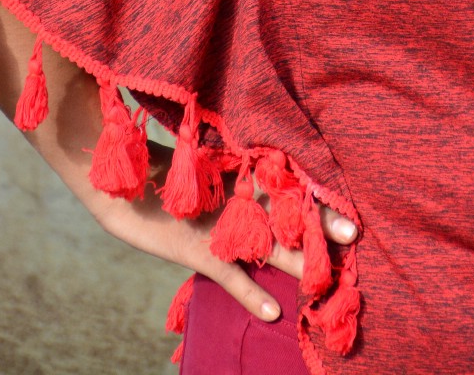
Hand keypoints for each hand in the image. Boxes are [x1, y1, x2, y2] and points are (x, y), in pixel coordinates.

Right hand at [92, 151, 357, 321]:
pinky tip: (276, 311)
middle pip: (286, 207)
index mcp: (239, 168)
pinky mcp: (196, 248)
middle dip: (319, 222)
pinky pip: (230, 275)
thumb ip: (234, 164)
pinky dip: (252, 293)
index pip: (287, 177)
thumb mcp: (204, 162)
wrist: (120, 184)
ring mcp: (217, 222)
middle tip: (353, 233)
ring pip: (266, 242)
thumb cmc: (164, 170)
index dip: (316, 188)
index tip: (347, 194)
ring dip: (297, 260)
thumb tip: (263, 167)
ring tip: (327, 275)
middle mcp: (233, 193)